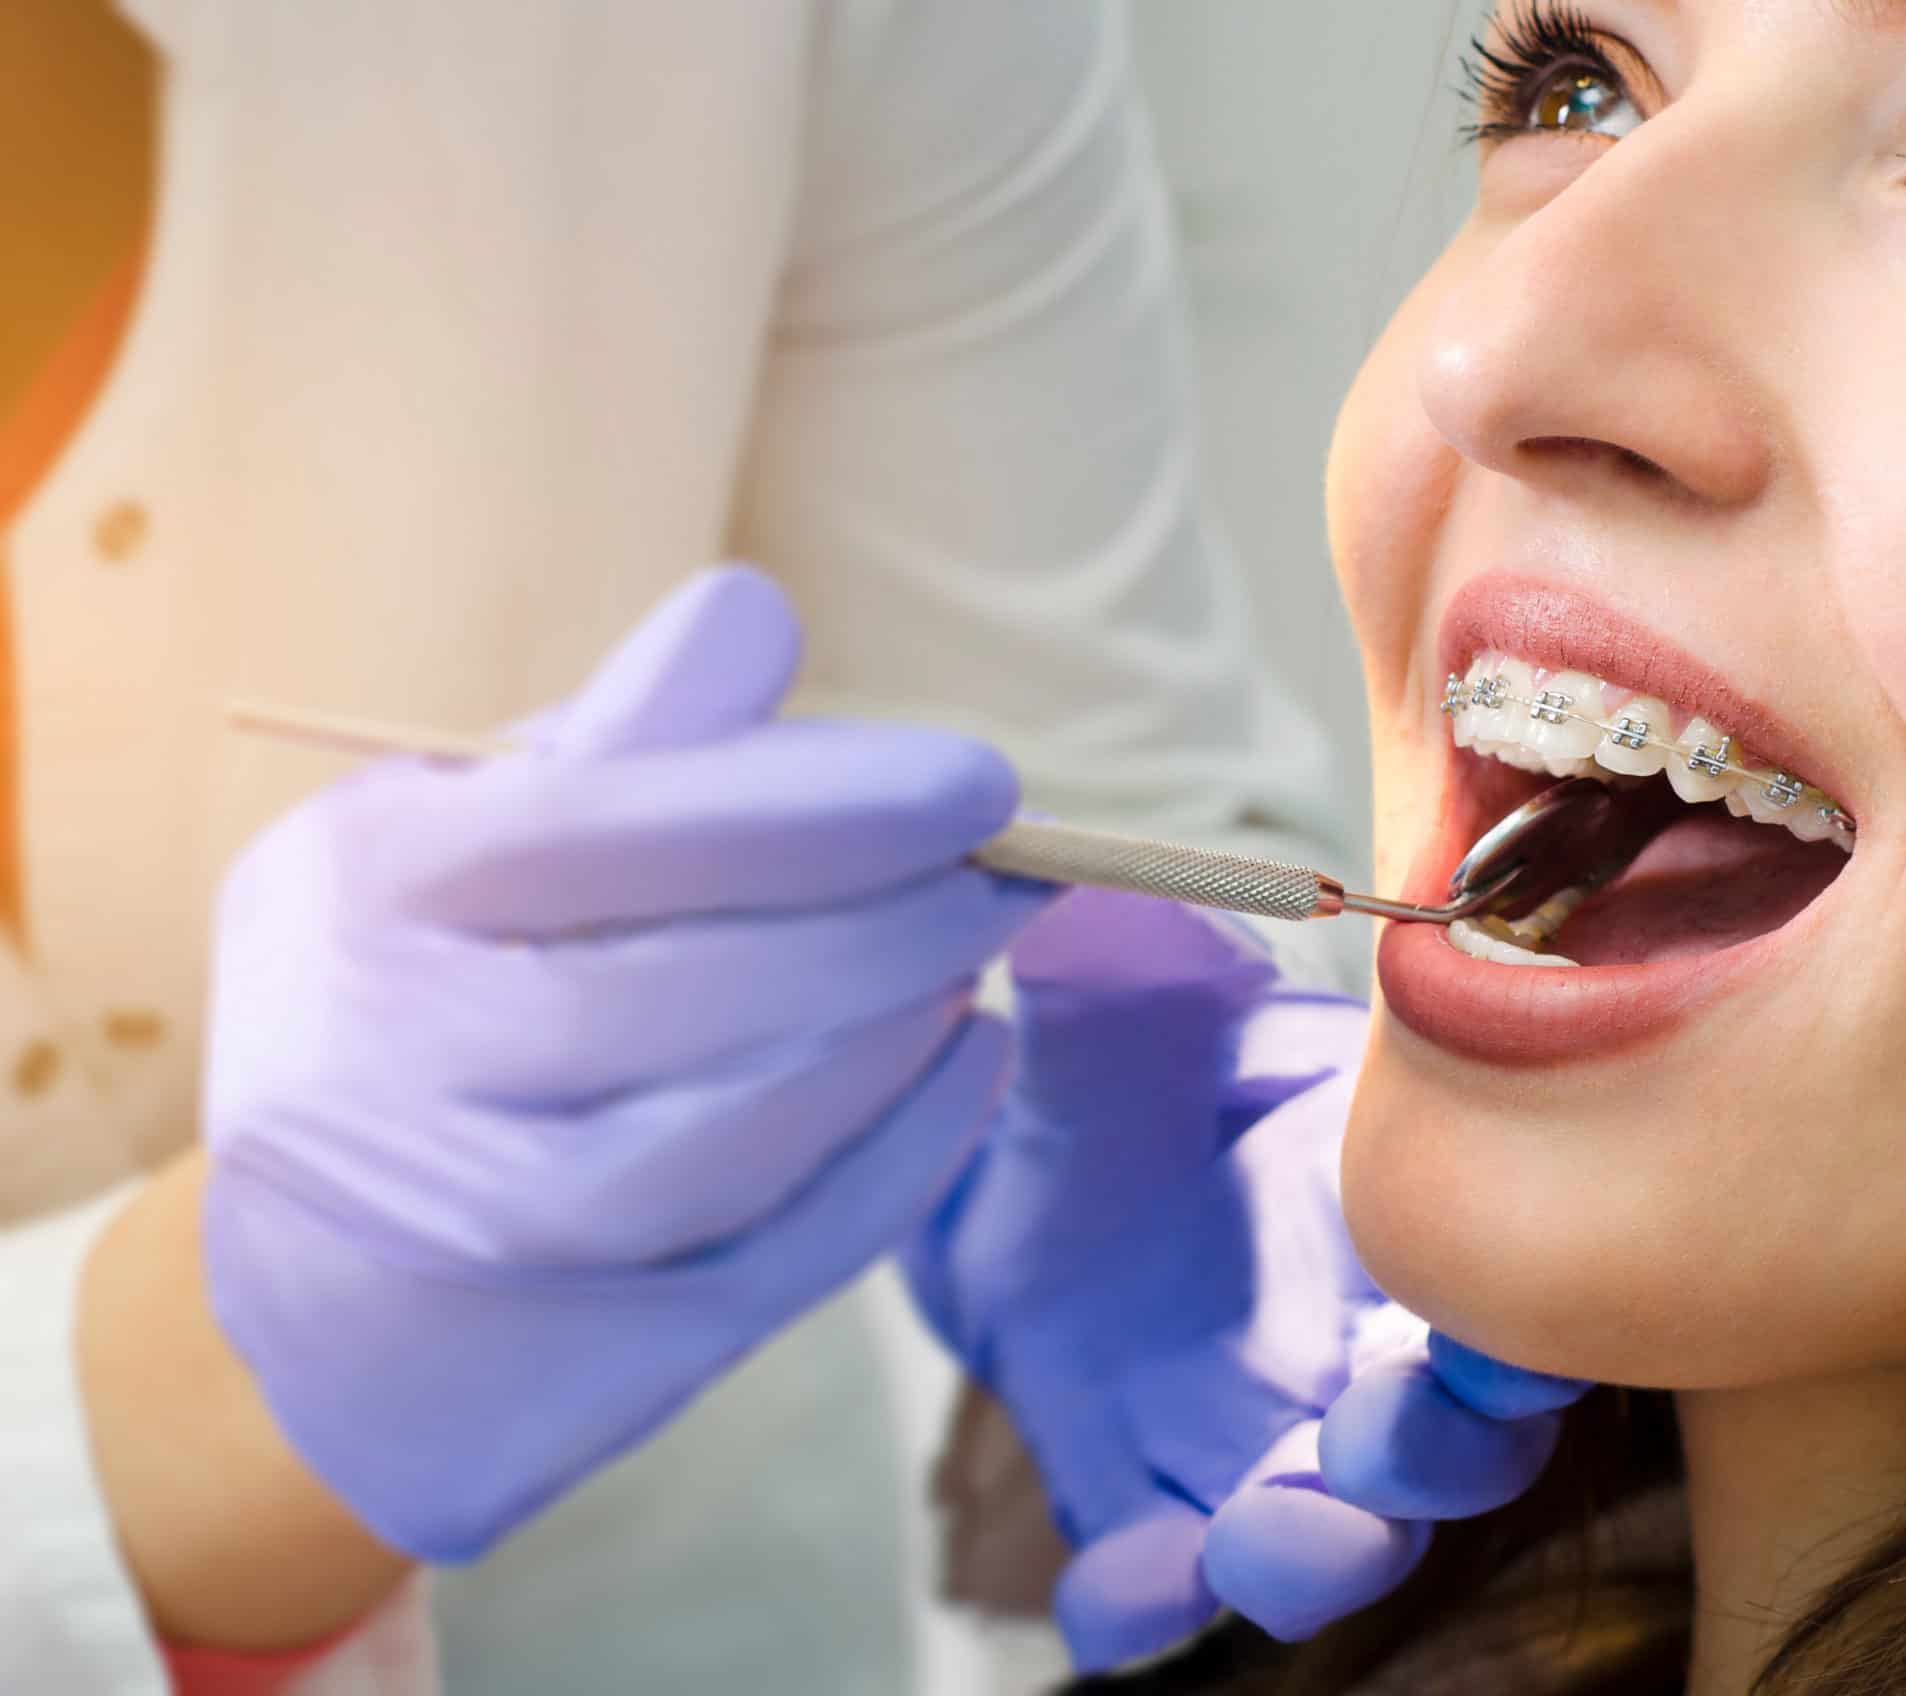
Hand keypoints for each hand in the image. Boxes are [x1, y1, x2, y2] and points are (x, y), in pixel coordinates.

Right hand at [200, 566, 1048, 1561]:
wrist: (310, 1295)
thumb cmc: (413, 1002)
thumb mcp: (451, 840)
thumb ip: (612, 741)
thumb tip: (756, 614)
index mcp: (370, 896)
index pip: (614, 829)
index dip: (821, 803)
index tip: (977, 783)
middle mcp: (395, 1069)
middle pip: (689, 990)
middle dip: (890, 921)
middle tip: (1007, 876)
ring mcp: (478, 1230)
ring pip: (737, 1137)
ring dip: (895, 1035)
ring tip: (966, 959)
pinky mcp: (577, 1355)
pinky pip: (779, 1255)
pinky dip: (902, 1154)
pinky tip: (964, 1064)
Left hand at [899, 889, 1587, 1668]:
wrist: (1006, 1159)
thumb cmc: (1111, 1064)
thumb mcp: (1106, 1002)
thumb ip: (1125, 969)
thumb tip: (1101, 911)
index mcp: (1388, 1202)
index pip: (1507, 1268)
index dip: (1530, 1305)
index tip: (1508, 1318)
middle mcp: (1354, 1339)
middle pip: (1455, 1436)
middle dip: (1439, 1452)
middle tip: (1378, 1434)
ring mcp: (1253, 1434)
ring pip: (1335, 1531)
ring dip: (1320, 1550)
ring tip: (1262, 1537)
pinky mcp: (1144, 1496)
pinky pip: (1160, 1584)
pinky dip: (1144, 1603)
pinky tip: (1109, 1595)